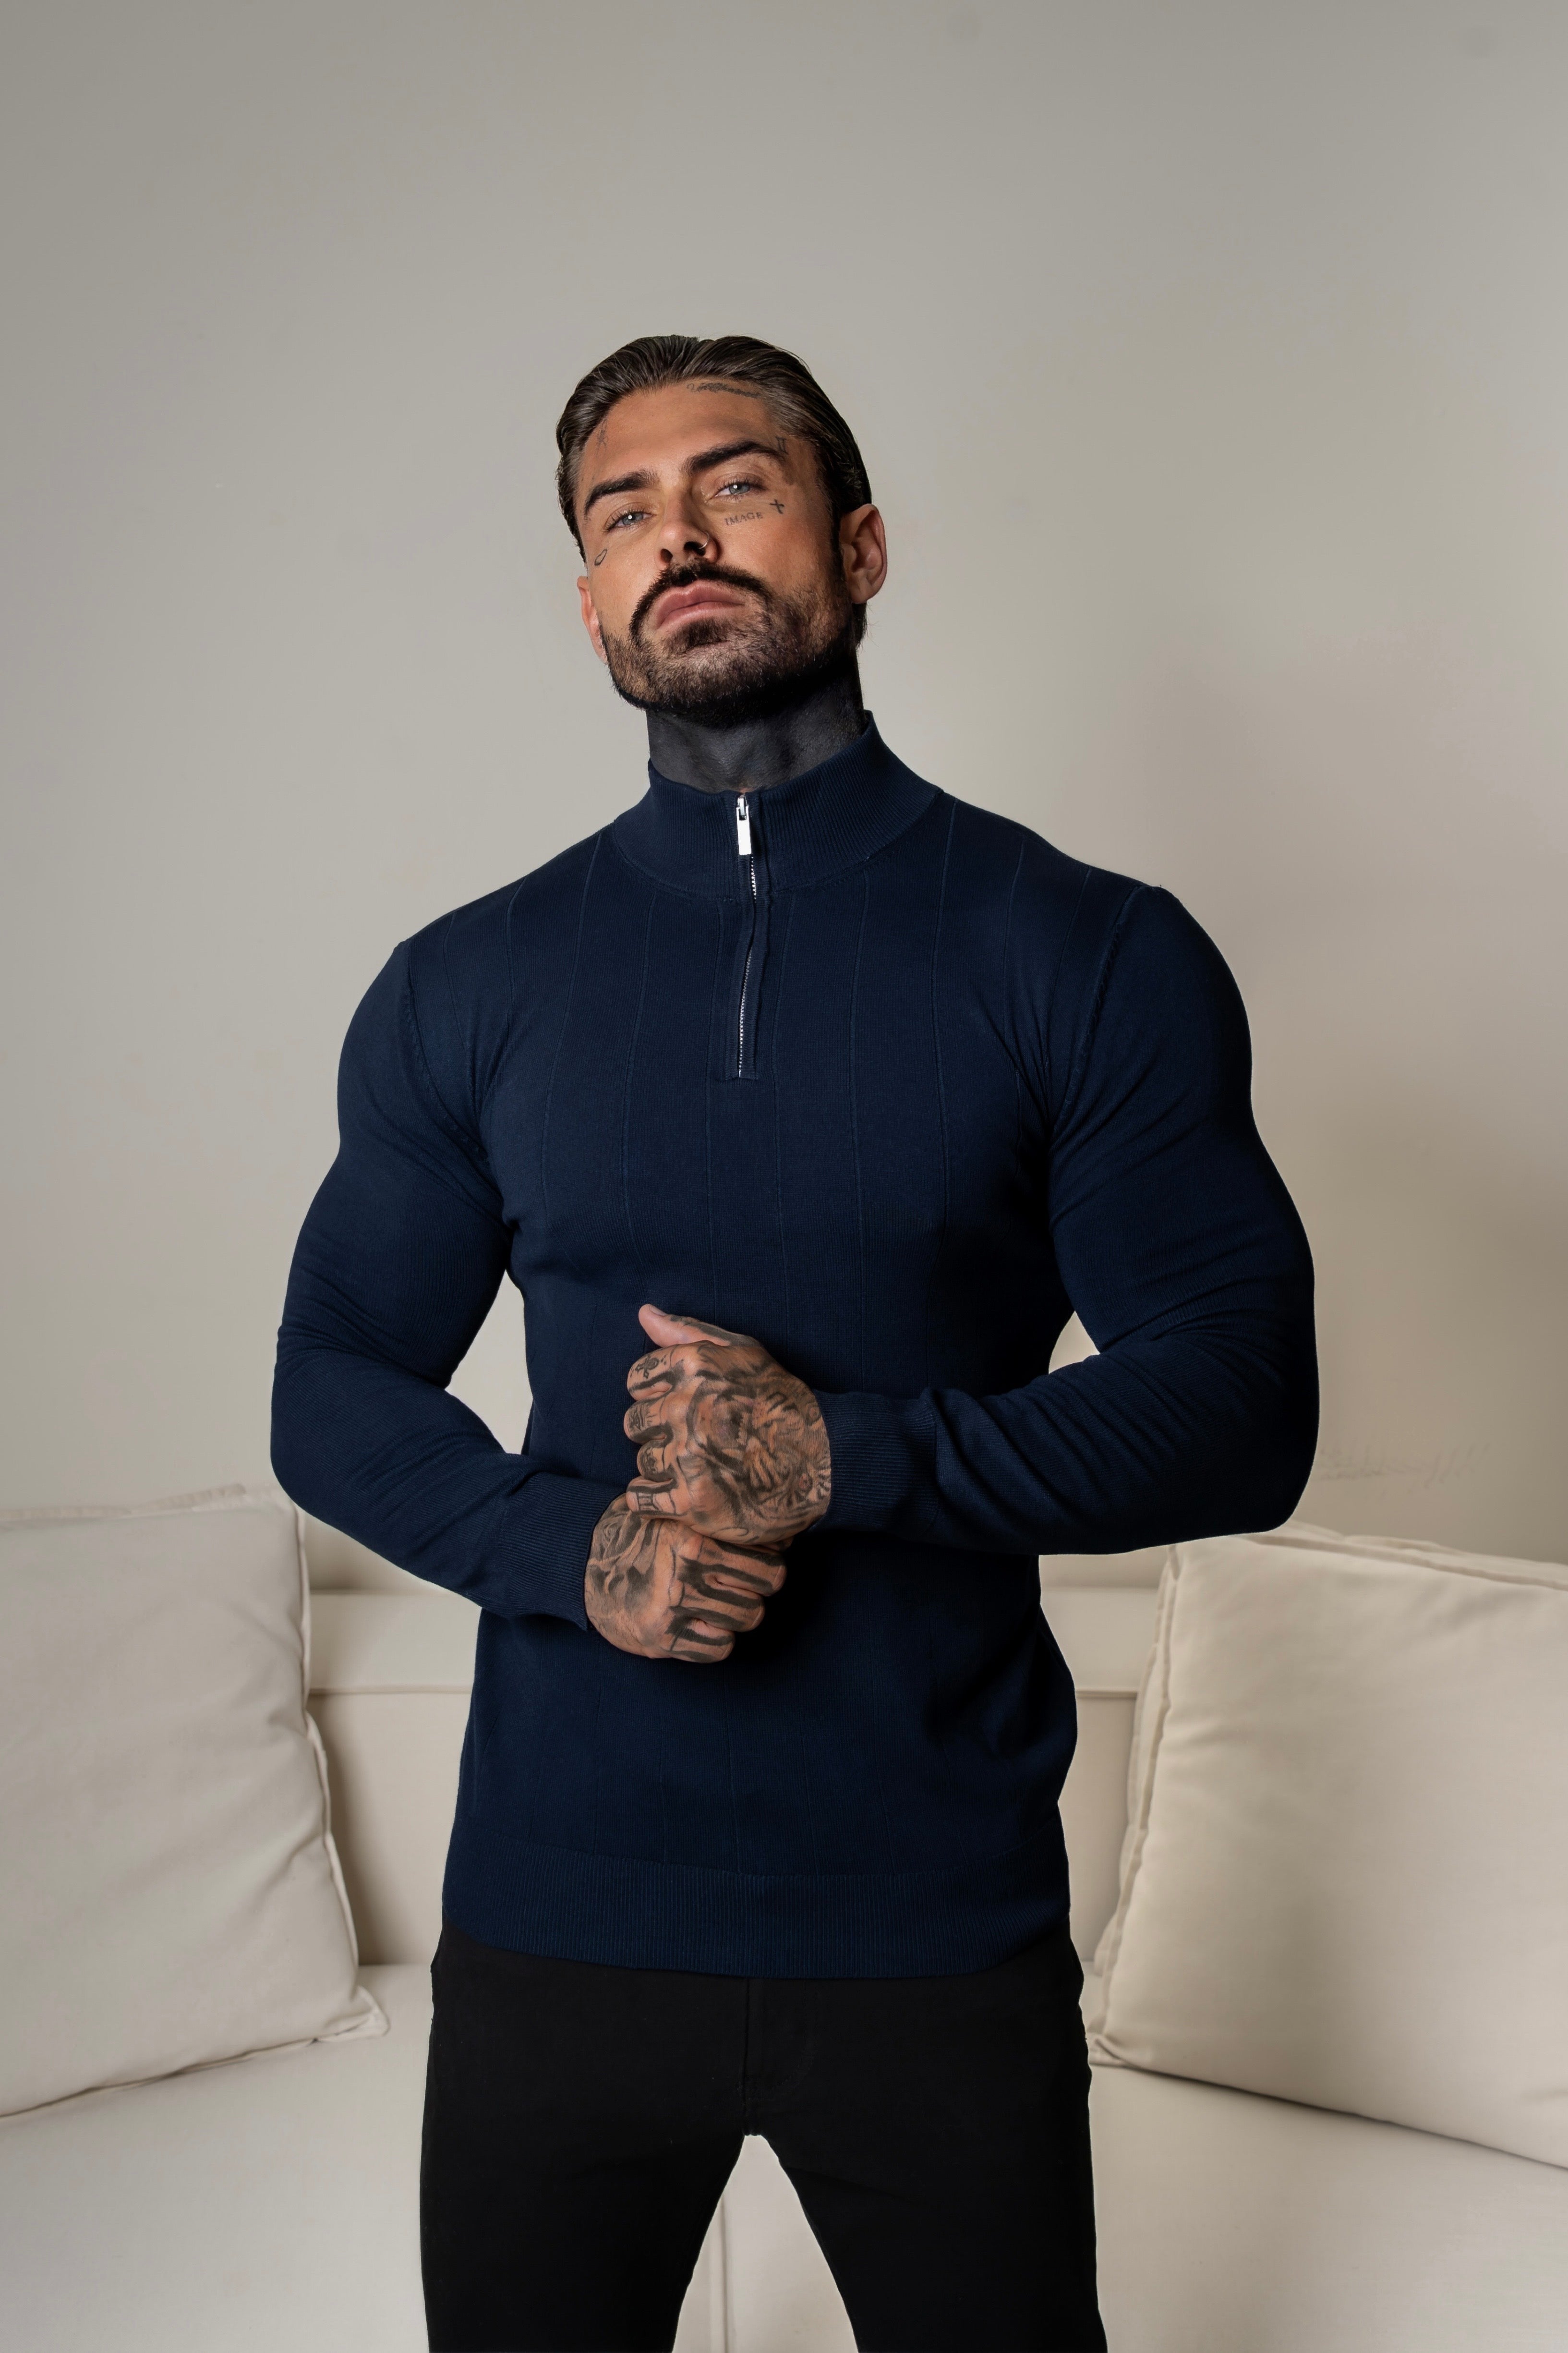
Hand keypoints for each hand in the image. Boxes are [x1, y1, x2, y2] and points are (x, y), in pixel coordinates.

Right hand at [584, 1493, 786, 1663]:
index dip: (770, 1563)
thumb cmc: (644, 1537)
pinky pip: (719, 1648)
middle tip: (739, 1584)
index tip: (758, 1563)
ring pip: (747, 1618)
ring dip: (738, 1613)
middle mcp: (686, 1571)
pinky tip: (701, 1624)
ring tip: (717, 1601)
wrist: (586, 1567)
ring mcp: (673, 1608)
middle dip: (758, 1588)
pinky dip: (717, 1639)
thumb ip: (722, 1523)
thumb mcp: (679, 1516)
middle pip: (764, 1591)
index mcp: (695, 1538)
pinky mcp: (662, 1639)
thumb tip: (785, 1532)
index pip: (769, 1561)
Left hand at [622, 1305, 831, 1546]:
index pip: (636, 1380)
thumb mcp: (743, 1352)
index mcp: (695, 1367)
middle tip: (696, 1438)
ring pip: (642, 1461)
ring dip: (664, 1466)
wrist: (824, 1461)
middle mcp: (686, 1409)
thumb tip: (643, 1313)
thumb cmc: (779, 1400)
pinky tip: (683, 1493)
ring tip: (703, 1466)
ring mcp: (688, 1457)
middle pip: (634, 1422)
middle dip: (659, 1431)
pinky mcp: (692, 1501)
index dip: (657, 1394)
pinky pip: (640, 1498)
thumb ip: (688, 1332)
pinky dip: (655, 1499)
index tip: (683, 1404)